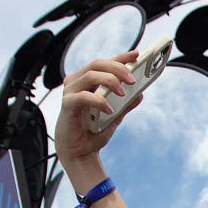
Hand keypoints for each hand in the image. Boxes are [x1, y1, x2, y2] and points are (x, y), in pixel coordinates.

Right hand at [54, 52, 139, 168]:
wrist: (81, 152)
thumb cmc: (94, 131)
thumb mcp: (115, 116)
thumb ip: (125, 104)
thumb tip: (140, 93)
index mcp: (88, 81)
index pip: (105, 63)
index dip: (121, 57)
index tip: (137, 55)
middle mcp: (77, 82)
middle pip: (98, 64)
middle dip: (118, 68)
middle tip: (133, 79)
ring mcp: (71, 92)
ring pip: (90, 75)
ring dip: (109, 81)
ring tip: (123, 93)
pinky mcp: (67, 104)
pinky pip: (83, 97)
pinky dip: (99, 101)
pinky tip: (109, 110)